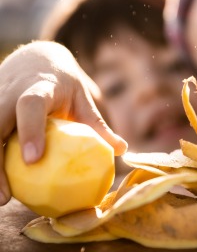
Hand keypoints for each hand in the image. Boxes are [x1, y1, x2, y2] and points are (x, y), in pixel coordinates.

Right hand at [0, 41, 127, 204]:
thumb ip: (97, 125)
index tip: (33, 160)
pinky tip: (2, 186)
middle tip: (7, 196)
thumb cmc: (64, 84)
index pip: (30, 106)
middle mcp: (9, 94)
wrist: (34, 59)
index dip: (30, 131)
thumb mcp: (82, 98)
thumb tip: (123, 149)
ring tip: (2, 198)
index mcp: (39, 88)